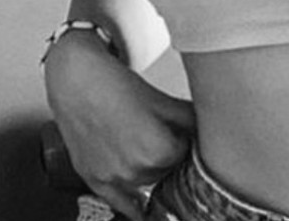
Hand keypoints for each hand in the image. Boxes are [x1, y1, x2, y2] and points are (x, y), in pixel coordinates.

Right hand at [43, 35, 194, 220]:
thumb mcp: (163, 101)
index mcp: (157, 151)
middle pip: (168, 172)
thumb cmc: (117, 86)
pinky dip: (133, 207)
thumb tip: (211, 129)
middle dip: (172, 157)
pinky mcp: (93, 179)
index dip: (187, 142)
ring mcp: (112, 178)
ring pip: (147, 185)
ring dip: (154, 172)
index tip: (185, 133)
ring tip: (149, 148)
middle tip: (168, 138)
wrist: (77, 81)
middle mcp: (133, 170)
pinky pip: (119, 203)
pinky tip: (144, 210)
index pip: (187, 157)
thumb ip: (189, 120)